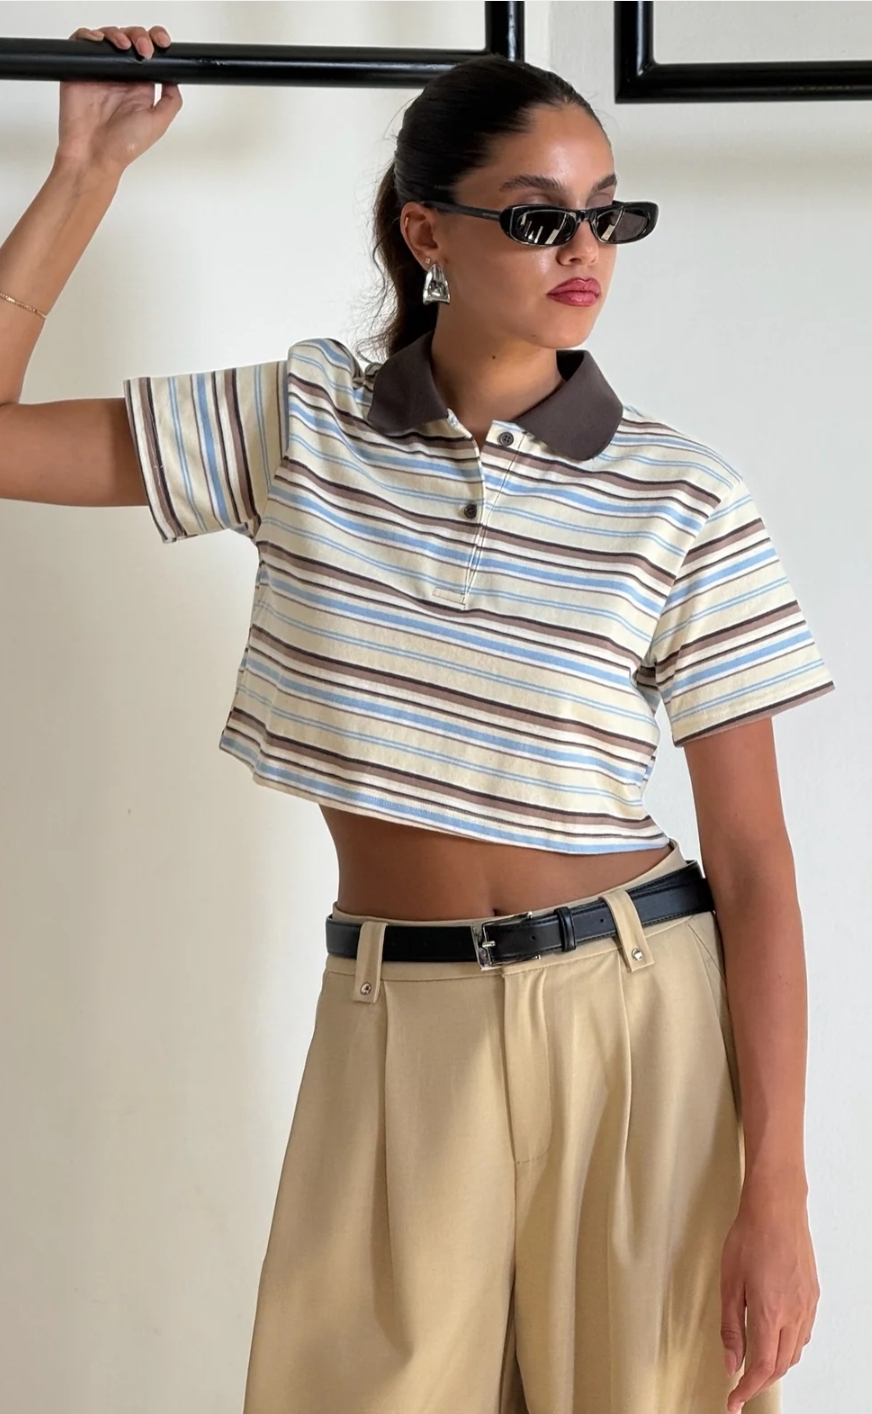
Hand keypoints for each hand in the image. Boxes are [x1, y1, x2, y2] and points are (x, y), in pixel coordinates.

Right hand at [56, 25, 181, 176]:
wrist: (94, 155)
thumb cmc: (123, 146)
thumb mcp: (159, 123)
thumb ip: (171, 101)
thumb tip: (174, 76)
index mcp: (139, 85)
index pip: (148, 52)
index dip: (155, 40)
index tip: (161, 43)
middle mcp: (119, 76)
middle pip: (129, 39)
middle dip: (138, 35)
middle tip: (143, 49)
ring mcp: (99, 72)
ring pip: (107, 37)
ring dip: (117, 34)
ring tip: (123, 46)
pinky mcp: (78, 70)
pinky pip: (81, 42)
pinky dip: (89, 35)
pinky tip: (99, 42)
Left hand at [720, 1188, 819, 1412]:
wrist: (777, 1207)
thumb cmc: (749, 1237)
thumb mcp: (729, 1282)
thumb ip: (730, 1326)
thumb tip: (730, 1363)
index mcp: (769, 1313)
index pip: (761, 1367)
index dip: (746, 1390)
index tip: (733, 1402)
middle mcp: (794, 1314)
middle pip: (779, 1365)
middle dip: (759, 1381)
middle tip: (740, 1386)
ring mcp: (807, 1305)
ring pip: (795, 1352)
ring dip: (775, 1364)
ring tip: (754, 1363)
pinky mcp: (813, 1295)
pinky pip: (804, 1333)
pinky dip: (789, 1346)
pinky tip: (775, 1338)